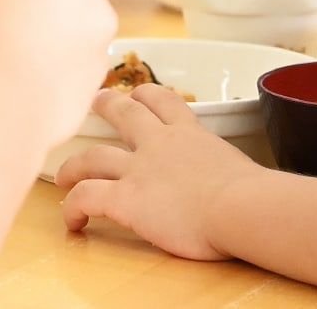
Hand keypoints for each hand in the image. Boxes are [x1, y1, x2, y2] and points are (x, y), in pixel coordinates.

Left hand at [56, 86, 262, 259]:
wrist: (240, 206)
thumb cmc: (252, 195)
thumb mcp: (238, 168)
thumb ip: (225, 171)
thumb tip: (236, 190)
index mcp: (190, 134)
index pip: (164, 101)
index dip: (147, 95)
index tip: (138, 94)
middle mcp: (160, 144)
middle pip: (124, 113)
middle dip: (106, 106)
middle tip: (96, 103)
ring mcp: (138, 169)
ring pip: (93, 156)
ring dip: (73, 165)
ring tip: (64, 173)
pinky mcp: (124, 198)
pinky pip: (85, 197)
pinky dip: (72, 208)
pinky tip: (72, 221)